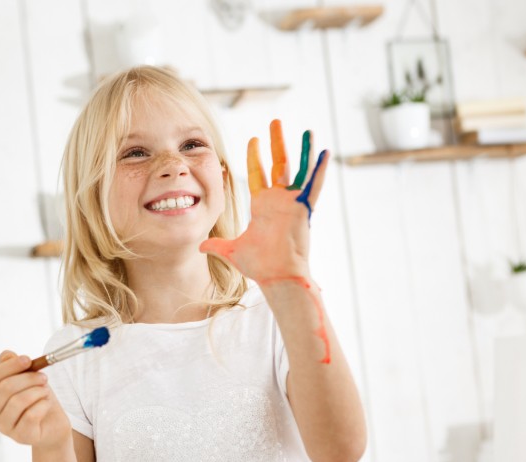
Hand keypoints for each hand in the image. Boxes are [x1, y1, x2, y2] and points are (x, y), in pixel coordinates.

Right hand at [0, 350, 71, 449]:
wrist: (53, 424)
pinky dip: (43, 405)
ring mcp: (5, 427)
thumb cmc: (37, 399)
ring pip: (17, 401)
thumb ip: (15, 366)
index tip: (28, 359)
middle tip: (44, 377)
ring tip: (46, 392)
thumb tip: (6, 355)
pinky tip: (46, 405)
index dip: (10, 366)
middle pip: (5, 388)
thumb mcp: (28, 378)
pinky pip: (31, 415)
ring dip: (37, 391)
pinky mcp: (21, 437)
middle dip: (28, 378)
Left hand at [200, 120, 328, 281]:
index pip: (258, 173)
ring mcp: (292, 203)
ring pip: (298, 170)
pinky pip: (313, 186)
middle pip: (278, 164)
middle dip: (276, 142)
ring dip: (302, 150)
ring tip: (306, 131)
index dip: (256, 156)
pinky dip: (320, 170)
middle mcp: (278, 200)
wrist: (276, 276)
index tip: (254, 138)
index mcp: (263, 205)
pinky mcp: (303, 209)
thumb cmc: (260, 265)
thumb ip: (217, 245)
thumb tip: (200, 246)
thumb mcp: (232, 250)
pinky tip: (325, 152)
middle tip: (275, 121)